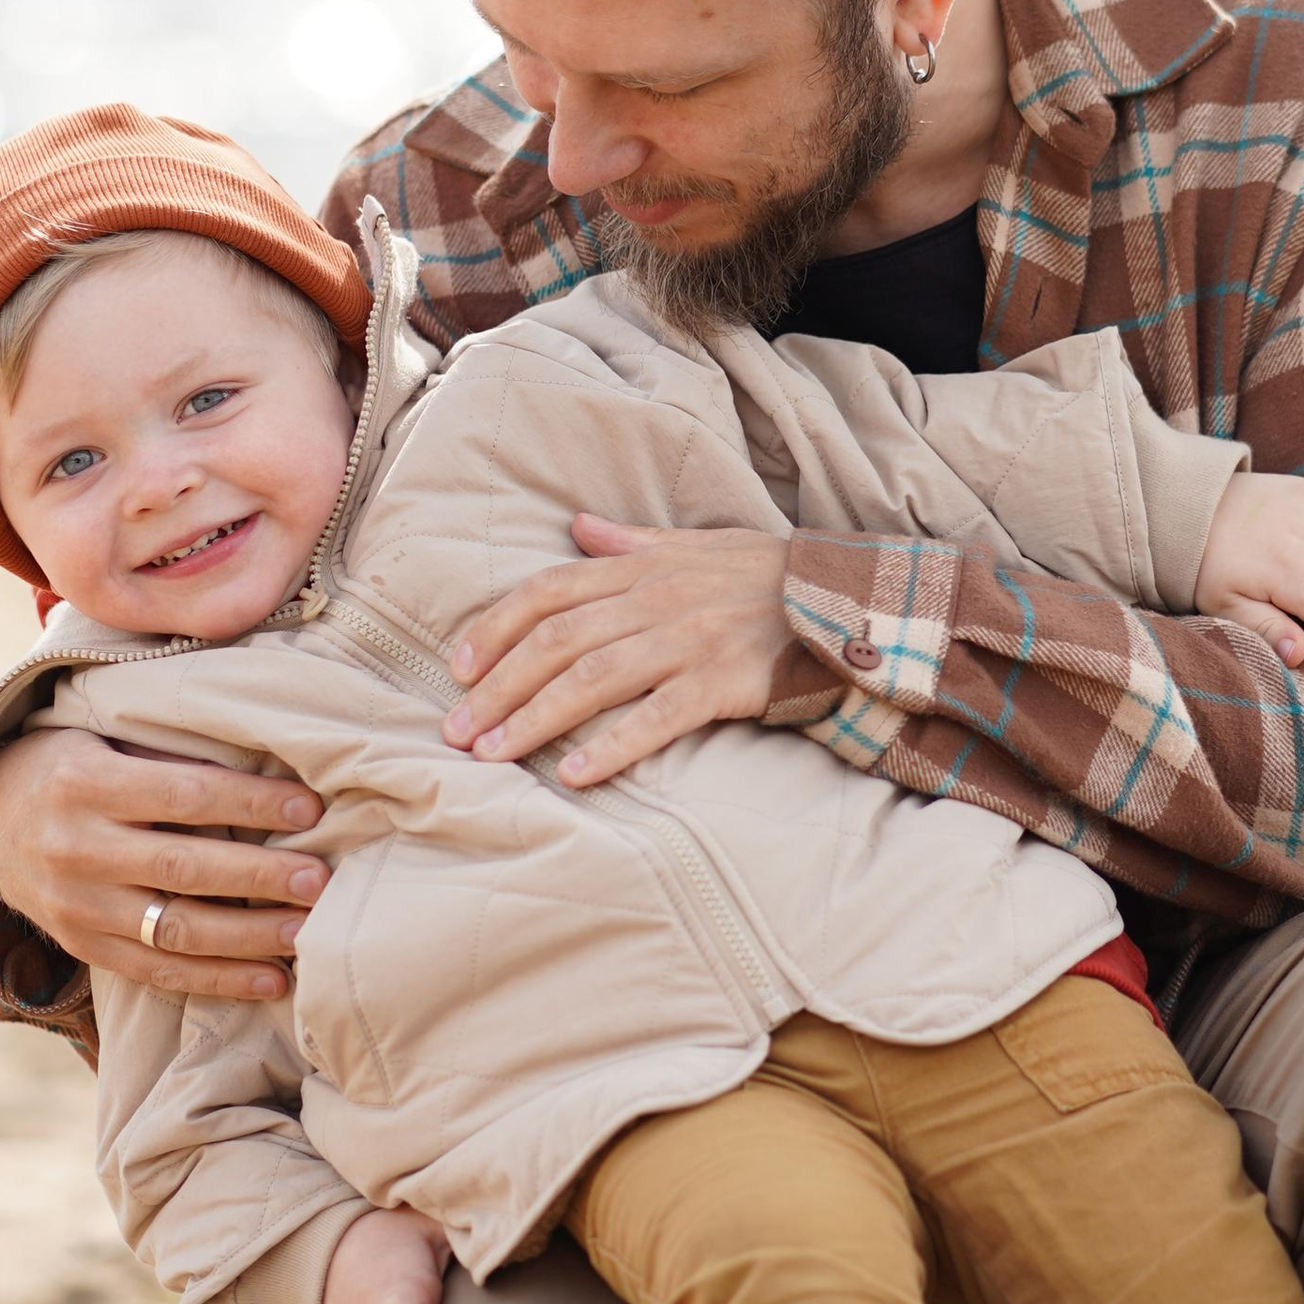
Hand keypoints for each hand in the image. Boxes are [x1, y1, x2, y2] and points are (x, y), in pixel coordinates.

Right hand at [0, 725, 326, 1003]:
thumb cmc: (72, 764)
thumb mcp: (103, 737)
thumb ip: (167, 754)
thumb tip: (268, 759)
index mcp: (84, 783)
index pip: (184, 794)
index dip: (251, 802)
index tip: (310, 807)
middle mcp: (76, 848)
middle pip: (183, 868)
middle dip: (259, 877)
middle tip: (319, 881)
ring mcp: (77, 906)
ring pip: (174, 930)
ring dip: (248, 938)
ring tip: (307, 935)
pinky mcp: (83, 946)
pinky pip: (157, 971)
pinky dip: (217, 980)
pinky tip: (271, 979)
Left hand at [441, 516, 791, 787]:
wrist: (847, 599)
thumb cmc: (768, 576)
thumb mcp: (697, 544)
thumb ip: (631, 541)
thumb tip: (578, 527)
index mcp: (642, 568)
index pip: (549, 592)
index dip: (495, 628)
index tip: (457, 669)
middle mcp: (655, 601)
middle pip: (556, 641)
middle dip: (498, 687)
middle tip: (457, 732)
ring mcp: (688, 641)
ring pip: (592, 678)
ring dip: (534, 718)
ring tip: (493, 755)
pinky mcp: (723, 682)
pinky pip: (657, 717)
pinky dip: (613, 746)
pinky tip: (575, 776)